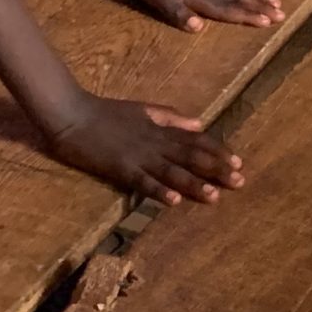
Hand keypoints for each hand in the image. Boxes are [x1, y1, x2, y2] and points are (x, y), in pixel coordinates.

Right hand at [47, 96, 243, 205]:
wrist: (71, 114)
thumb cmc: (105, 112)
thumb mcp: (142, 109)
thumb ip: (170, 117)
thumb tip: (199, 123)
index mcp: (159, 129)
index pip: (195, 141)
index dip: (217, 151)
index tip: (239, 161)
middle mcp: (154, 142)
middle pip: (189, 157)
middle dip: (215, 170)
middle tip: (240, 181)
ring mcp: (138, 156)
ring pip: (171, 172)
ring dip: (193, 184)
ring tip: (214, 196)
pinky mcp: (120, 168)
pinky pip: (142, 182)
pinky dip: (158, 191)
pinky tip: (173, 202)